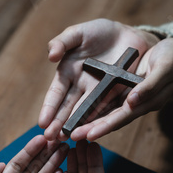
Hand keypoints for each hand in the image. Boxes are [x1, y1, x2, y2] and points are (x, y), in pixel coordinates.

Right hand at [38, 18, 157, 140]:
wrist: (129, 35)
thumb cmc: (100, 32)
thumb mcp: (79, 33)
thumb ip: (63, 42)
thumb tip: (51, 56)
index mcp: (68, 74)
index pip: (56, 95)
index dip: (49, 108)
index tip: (42, 123)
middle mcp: (81, 89)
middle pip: (68, 109)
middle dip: (59, 124)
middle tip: (52, 138)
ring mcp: (99, 95)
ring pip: (86, 114)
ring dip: (78, 127)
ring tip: (70, 139)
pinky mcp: (116, 98)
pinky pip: (107, 111)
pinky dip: (100, 122)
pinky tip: (93, 133)